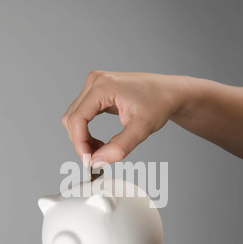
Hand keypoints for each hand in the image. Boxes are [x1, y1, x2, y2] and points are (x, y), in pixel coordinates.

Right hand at [62, 71, 190, 164]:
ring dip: (82, 138)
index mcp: (103, 86)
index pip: (77, 119)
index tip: (89, 161)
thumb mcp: (141, 129)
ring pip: (74, 117)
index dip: (79, 143)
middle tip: (96, 160)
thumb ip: (119, 147)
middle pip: (72, 118)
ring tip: (100, 151)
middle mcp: (95, 82)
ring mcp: (95, 85)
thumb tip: (98, 161)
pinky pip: (82, 114)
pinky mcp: (97, 91)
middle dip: (81, 142)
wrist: (170, 92)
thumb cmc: (159, 104)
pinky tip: (99, 143)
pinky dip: (86, 131)